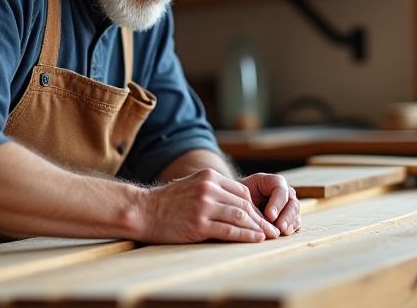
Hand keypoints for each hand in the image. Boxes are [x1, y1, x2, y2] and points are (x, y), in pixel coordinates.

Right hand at [140, 168, 279, 243]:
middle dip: (260, 217)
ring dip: (258, 227)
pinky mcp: (199, 224)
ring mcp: (204, 206)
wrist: (143, 210)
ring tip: (269, 235)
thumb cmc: (167, 202)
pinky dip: (246, 235)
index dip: (254, 206)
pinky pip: (229, 230)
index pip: (241, 191)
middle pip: (244, 203)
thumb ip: (212, 190)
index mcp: (209, 177)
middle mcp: (209, 189)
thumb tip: (235, 203)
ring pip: (240, 215)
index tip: (262, 217)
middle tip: (273, 228)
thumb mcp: (192, 186)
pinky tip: (256, 239)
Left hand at [240, 173, 300, 235]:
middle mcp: (285, 192)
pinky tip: (283, 234)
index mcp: (274, 182)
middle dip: (286, 216)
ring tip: (281, 232)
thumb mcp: (243, 194)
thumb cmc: (240, 196)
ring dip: (289, 224)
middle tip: (279, 227)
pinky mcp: (290, 218)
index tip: (270, 216)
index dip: (277, 203)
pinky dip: (290, 229)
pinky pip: (295, 223)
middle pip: (292, 203)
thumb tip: (261, 218)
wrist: (240, 203)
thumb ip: (252, 203)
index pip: (281, 190)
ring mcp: (289, 205)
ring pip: (295, 214)